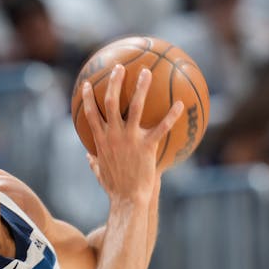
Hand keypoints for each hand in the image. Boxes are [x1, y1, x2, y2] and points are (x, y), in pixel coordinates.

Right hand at [78, 64, 183, 196]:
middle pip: (111, 102)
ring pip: (135, 107)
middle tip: (119, 68)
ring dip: (141, 87)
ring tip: (147, 72)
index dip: (89, 97)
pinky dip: (171, 115)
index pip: (91, 114)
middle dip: (114, 83)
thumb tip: (88, 157)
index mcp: (101, 141)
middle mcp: (114, 135)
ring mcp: (130, 139)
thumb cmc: (114, 189)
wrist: (127, 200)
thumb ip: (93, 162)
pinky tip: (180, 104)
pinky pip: (161, 128)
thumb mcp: (99, 173)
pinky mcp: (146, 147)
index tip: (90, 83)